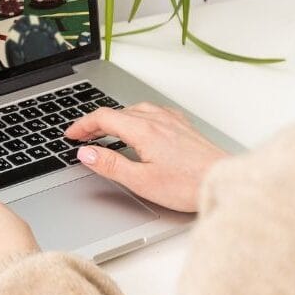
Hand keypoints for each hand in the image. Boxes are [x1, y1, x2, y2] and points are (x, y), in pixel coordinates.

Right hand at [64, 103, 228, 212]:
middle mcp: (157, 119)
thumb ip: (111, 165)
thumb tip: (87, 152)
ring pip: (135, 110)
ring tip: (106, 132)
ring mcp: (172, 120)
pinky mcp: (183, 126)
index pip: (104, 118)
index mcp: (143, 129)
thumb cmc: (187, 185)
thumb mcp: (141, 181)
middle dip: (96, 123)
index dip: (83, 125)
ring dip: (116, 118)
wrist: (222, 180)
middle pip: (118, 112)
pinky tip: (140, 127)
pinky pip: (153, 112)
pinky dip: (137, 117)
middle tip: (83, 137)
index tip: (71, 135)